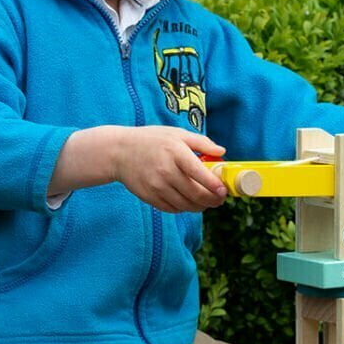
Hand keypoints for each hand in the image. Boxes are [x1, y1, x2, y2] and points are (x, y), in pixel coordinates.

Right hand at [52, 125, 227, 212]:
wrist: (119, 152)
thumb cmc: (152, 140)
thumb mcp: (177, 134)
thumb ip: (202, 143)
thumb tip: (222, 152)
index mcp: (176, 153)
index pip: (200, 174)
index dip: (215, 186)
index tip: (224, 190)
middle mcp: (166, 171)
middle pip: (195, 194)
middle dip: (212, 200)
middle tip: (220, 200)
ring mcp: (156, 186)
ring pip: (185, 205)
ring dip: (200, 207)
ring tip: (207, 203)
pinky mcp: (149, 196)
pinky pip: (172, 209)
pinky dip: (184, 209)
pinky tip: (189, 203)